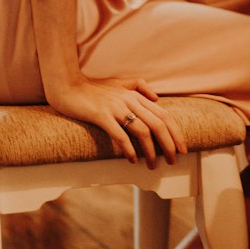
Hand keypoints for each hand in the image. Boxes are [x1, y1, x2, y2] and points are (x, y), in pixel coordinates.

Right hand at [43, 74, 186, 169]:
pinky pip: (120, 135)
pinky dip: (129, 149)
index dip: (176, 132)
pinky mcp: (101, 115)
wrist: (67, 85)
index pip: (164, 114)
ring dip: (151, 151)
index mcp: (135, 95)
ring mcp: (116, 108)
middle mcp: (129, 100)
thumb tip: (156, 98)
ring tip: (153, 165)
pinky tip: (132, 160)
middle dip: (169, 145)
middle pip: (158, 124)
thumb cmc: (91, 88)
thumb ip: (138, 86)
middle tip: (174, 160)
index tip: (183, 148)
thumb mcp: (118, 83)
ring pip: (142, 131)